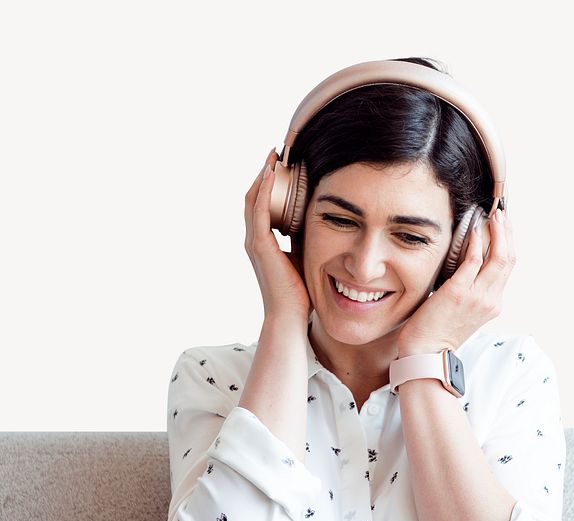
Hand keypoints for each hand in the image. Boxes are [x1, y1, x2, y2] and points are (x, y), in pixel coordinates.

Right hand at [243, 148, 311, 323]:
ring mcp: (255, 242)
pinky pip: (259, 211)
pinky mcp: (260, 246)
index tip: (283, 164)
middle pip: (254, 196)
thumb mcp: (304, 255)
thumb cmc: (299, 292)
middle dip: (265, 173)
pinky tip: (270, 174)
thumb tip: (320, 221)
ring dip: (263, 176)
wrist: (290, 315)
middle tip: (277, 152)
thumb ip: (305, 238)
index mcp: (264, 241)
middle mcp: (255, 239)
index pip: (263, 203)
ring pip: (253, 199)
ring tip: (274, 156)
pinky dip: (263, 191)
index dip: (270, 182)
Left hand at [396, 207, 514, 355]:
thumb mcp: (461, 309)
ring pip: (499, 257)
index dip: (508, 242)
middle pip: (509, 258)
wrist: (425, 353)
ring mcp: (478, 297)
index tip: (503, 224)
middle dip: (507, 232)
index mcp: (493, 303)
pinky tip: (473, 229)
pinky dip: (476, 242)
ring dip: (497, 232)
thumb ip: (468, 288)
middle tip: (501, 212)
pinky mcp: (459, 293)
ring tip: (492, 214)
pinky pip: (474, 261)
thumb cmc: (436, 331)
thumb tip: (465, 263)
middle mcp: (491, 300)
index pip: (508, 267)